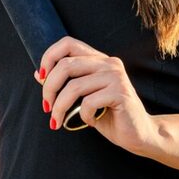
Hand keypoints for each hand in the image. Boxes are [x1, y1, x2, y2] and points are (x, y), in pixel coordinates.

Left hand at [37, 36, 158, 156]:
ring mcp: (116, 77)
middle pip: (66, 65)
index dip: (49, 57)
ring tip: (58, 121)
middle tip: (46, 107)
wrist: (139, 134)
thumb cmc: (110, 116)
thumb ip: (65, 84)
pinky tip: (89, 122)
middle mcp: (108, 63)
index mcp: (99, 59)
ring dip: (60, 107)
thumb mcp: (83, 98)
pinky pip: (88, 102)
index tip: (42, 77)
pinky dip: (83, 115)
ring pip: (74, 86)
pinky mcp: (120, 93)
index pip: (68, 43)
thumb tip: (39, 74)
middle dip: (49, 88)